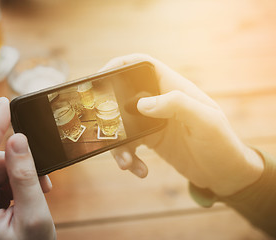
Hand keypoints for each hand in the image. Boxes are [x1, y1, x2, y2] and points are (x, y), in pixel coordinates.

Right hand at [102, 54, 263, 195]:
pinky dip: (128, 157)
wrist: (225, 174)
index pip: (143, 65)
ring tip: (125, 162)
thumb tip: (142, 104)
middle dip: (109, 111)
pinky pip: (129, 144)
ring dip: (118, 144)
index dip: (120, 64)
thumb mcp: (206, 121)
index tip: (101, 77)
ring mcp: (153, 121)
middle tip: (101, 126)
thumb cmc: (222, 144)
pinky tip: (138, 169)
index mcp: (174, 88)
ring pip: (123, 124)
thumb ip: (177, 105)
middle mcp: (161, 101)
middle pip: (124, 95)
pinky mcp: (150, 140)